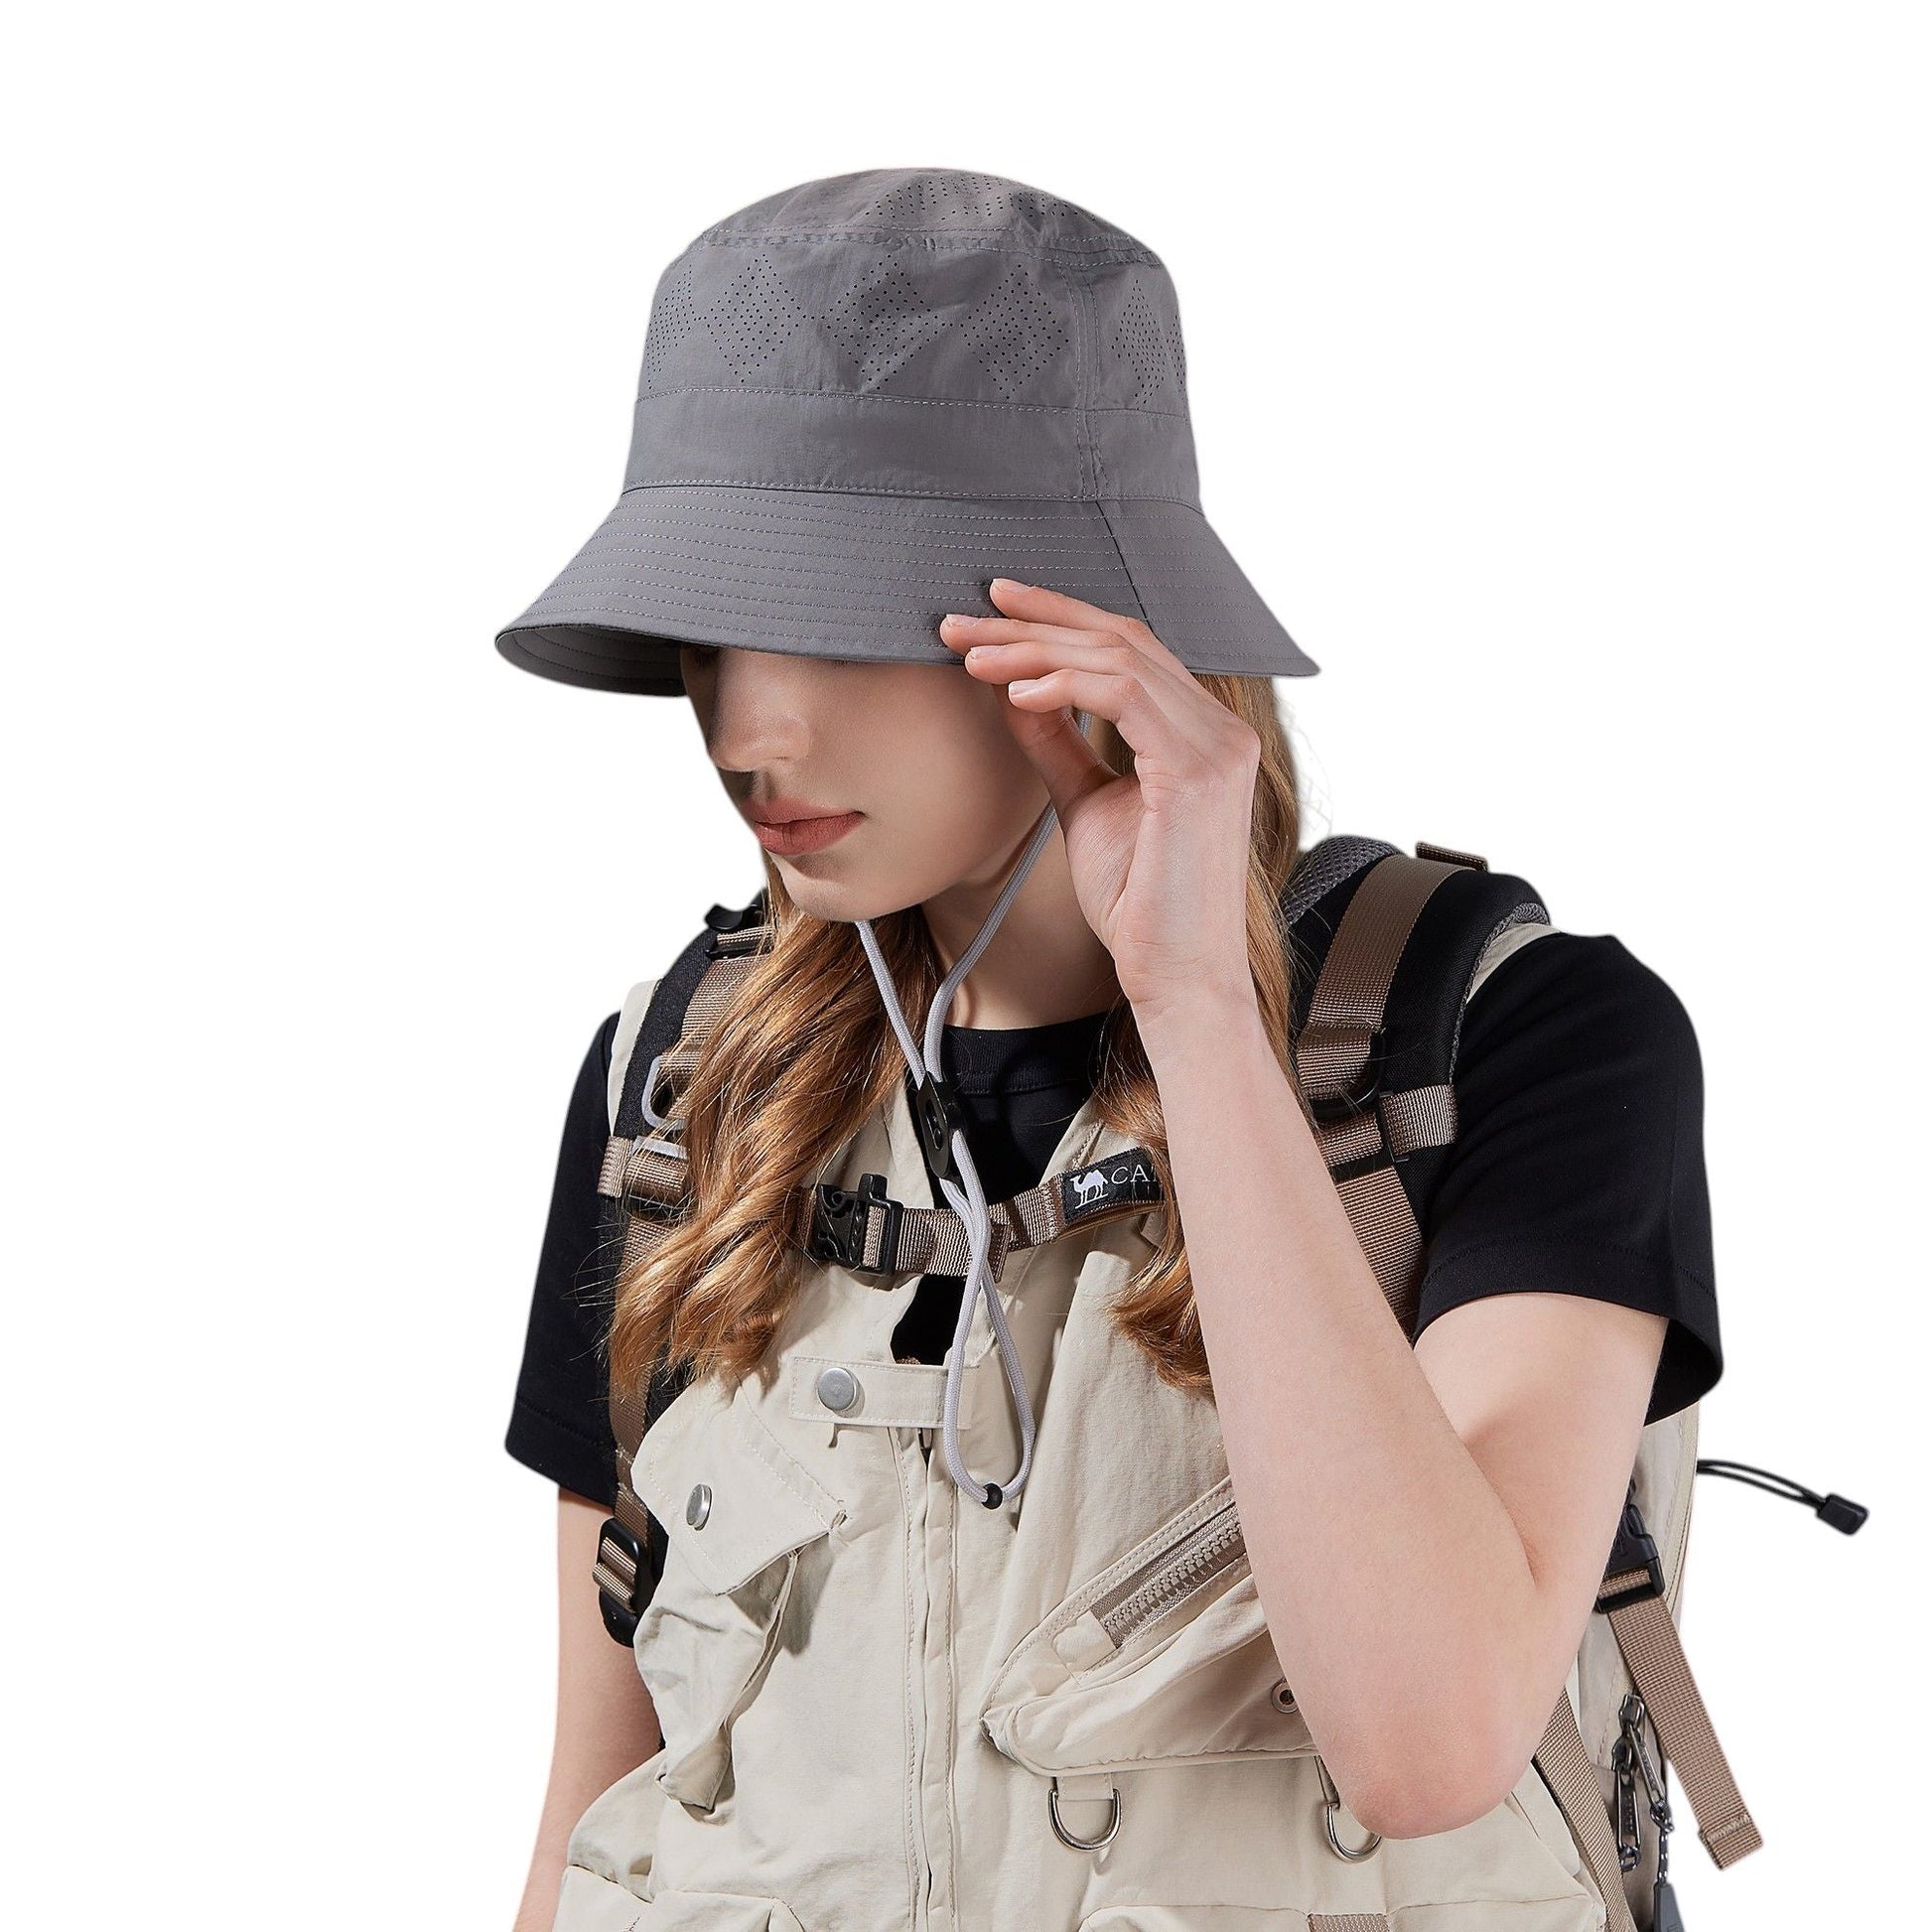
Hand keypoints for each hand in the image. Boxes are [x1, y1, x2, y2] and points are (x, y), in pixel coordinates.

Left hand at [938, 578, 1261, 1030]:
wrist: (1173, 974)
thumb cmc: (1139, 904)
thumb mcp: (1086, 804)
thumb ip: (1059, 744)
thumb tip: (1015, 690)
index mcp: (1201, 731)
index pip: (1130, 644)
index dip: (1060, 614)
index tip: (993, 607)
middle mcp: (1220, 727)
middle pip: (1121, 637)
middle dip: (1032, 623)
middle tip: (961, 625)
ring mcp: (1217, 745)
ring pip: (1117, 656)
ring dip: (1034, 650)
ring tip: (973, 658)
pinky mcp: (1197, 770)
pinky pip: (1123, 695)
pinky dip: (1064, 684)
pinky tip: (1016, 693)